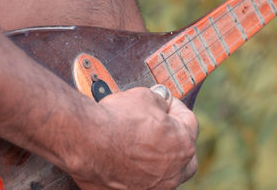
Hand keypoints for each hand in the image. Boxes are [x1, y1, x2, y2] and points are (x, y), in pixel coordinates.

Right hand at [68, 87, 197, 189]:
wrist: (87, 141)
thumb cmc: (118, 118)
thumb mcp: (145, 97)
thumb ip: (160, 101)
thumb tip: (161, 101)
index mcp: (183, 145)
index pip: (189, 122)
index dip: (176, 107)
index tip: (165, 101)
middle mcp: (173, 172)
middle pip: (184, 156)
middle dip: (176, 139)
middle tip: (162, 127)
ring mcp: (152, 188)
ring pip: (165, 174)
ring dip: (158, 160)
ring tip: (141, 144)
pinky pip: (140, 183)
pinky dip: (136, 172)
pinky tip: (125, 159)